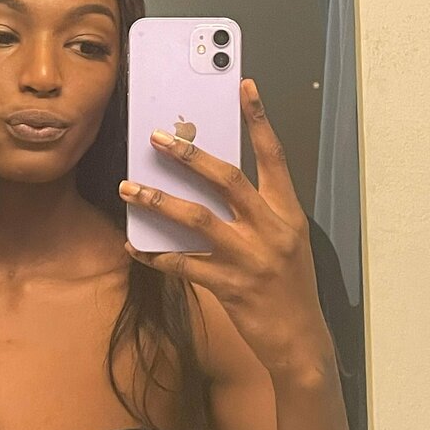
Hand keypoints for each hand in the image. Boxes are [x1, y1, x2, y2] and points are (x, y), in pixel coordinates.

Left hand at [120, 78, 336, 382]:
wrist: (301, 341)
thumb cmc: (291, 285)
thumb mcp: (287, 239)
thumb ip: (258, 209)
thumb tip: (212, 178)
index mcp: (287, 212)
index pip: (274, 156)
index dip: (259, 119)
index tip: (245, 87)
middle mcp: (269, 230)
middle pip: (227, 179)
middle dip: (189, 155)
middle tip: (158, 138)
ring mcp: (248, 258)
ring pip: (196, 219)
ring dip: (157, 201)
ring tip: (128, 188)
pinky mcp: (227, 286)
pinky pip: (182, 265)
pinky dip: (154, 254)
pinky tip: (133, 245)